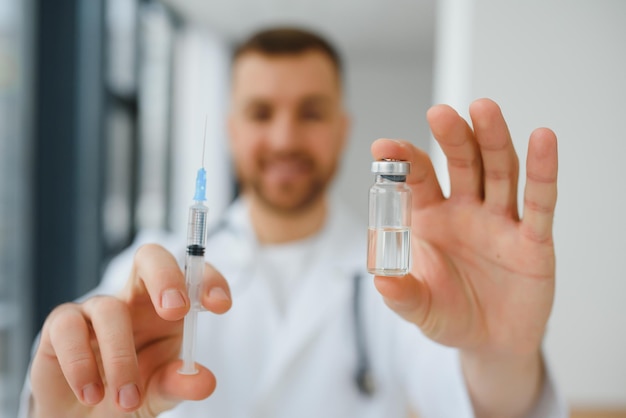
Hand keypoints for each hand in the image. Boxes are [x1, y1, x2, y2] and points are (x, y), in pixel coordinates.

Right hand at [30, 244, 231, 417]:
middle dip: (165, 277)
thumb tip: (205, 382)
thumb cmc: (131, 393)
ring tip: (127, 401)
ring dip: (120, 358)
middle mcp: (135, 299)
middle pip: (149, 258)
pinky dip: (81, 364)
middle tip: (175, 311)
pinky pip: (68, 328)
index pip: (191, 276)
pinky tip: (91, 394)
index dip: (208, 280)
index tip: (220, 304)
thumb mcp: (161, 391)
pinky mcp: (61, 326)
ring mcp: (97, 309)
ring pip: (110, 308)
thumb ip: (180, 383)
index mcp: (168, 308)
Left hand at [371, 98, 556, 414]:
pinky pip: (538, 203)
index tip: (384, 147)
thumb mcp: (418, 308)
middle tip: (440, 114)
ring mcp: (500, 221)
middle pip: (462, 163)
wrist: (490, 344)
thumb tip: (380, 280)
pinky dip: (542, 172)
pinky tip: (542, 140)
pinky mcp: (532, 240)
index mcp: (431, 218)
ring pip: (499, 172)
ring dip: (493, 140)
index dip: (403, 160)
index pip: (418, 178)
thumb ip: (401, 294)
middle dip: (452, 137)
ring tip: (483, 110)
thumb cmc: (449, 315)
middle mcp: (466, 211)